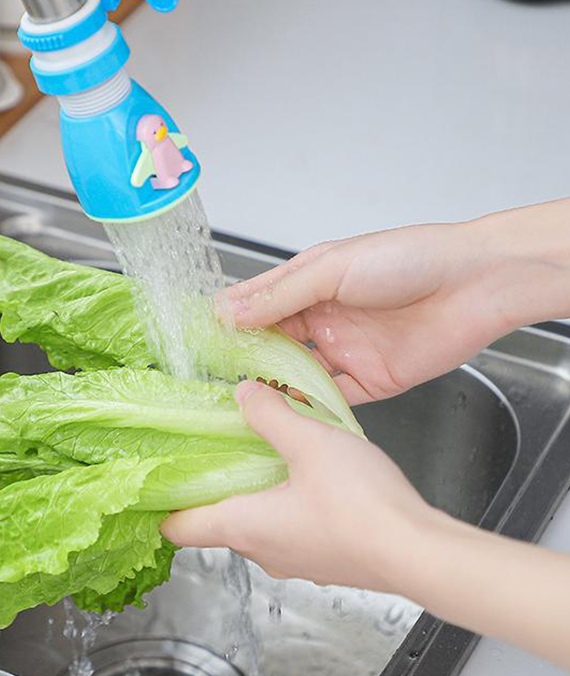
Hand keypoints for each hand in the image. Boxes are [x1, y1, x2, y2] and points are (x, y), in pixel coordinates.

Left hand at [163, 381, 569, 671]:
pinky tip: (303, 471)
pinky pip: (286, 526)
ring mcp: (294, 559)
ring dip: (250, 487)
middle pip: (215, 519)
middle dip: (212, 481)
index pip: (178, 527)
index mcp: (243, 525)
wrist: (419, 551)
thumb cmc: (360, 504)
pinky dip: (281, 500)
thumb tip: (244, 393)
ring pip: (254, 521)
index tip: (155, 475)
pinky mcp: (322, 557)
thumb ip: (270, 414)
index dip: (161, 502)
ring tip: (259, 447)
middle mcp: (261, 550)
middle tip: (212, 443)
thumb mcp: (308, 441)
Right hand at [224, 203, 569, 403]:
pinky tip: (290, 415)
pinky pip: (332, 400)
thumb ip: (280, 296)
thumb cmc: (406, 259)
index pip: (256, 304)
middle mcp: (322, 318)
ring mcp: (345, 350)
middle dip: (245, 359)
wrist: (474, 284)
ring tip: (247, 401)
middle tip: (217, 378)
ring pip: (297, 376)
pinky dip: (311, 409)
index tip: (202, 341)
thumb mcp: (331, 270)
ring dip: (275, 387)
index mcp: (309, 283)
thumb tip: (229, 313)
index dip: (229, 321)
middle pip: (272, 343)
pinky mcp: (370, 380)